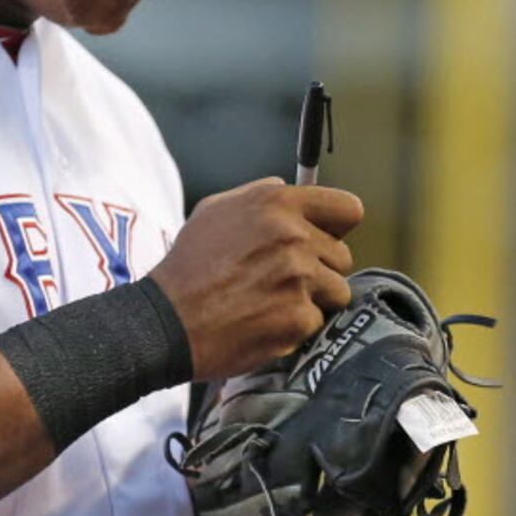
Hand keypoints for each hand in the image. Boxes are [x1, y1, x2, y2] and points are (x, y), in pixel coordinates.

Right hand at [151, 178, 362, 379]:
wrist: (167, 321)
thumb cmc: (188, 268)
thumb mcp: (214, 211)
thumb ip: (260, 195)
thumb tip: (290, 187)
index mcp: (277, 204)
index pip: (348, 210)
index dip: (338, 229)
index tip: (326, 242)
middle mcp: (293, 236)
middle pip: (343, 257)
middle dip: (320, 271)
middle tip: (282, 283)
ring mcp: (298, 278)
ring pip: (337, 292)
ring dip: (313, 301)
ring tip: (273, 303)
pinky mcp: (298, 317)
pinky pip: (318, 322)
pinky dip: (296, 328)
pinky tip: (266, 323)